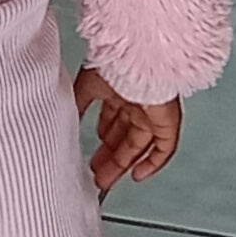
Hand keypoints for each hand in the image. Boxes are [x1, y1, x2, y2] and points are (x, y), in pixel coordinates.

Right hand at [75, 66, 181, 191]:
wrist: (136, 56)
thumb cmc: (114, 61)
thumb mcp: (86, 85)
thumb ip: (77, 104)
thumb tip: (66, 120)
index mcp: (120, 88)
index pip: (112, 118)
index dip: (102, 138)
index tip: (91, 153)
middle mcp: (138, 101)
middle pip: (124, 135)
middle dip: (108, 156)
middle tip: (95, 173)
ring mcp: (153, 112)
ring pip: (139, 145)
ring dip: (122, 164)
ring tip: (105, 180)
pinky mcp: (169, 120)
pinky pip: (164, 148)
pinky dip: (152, 165)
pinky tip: (137, 176)